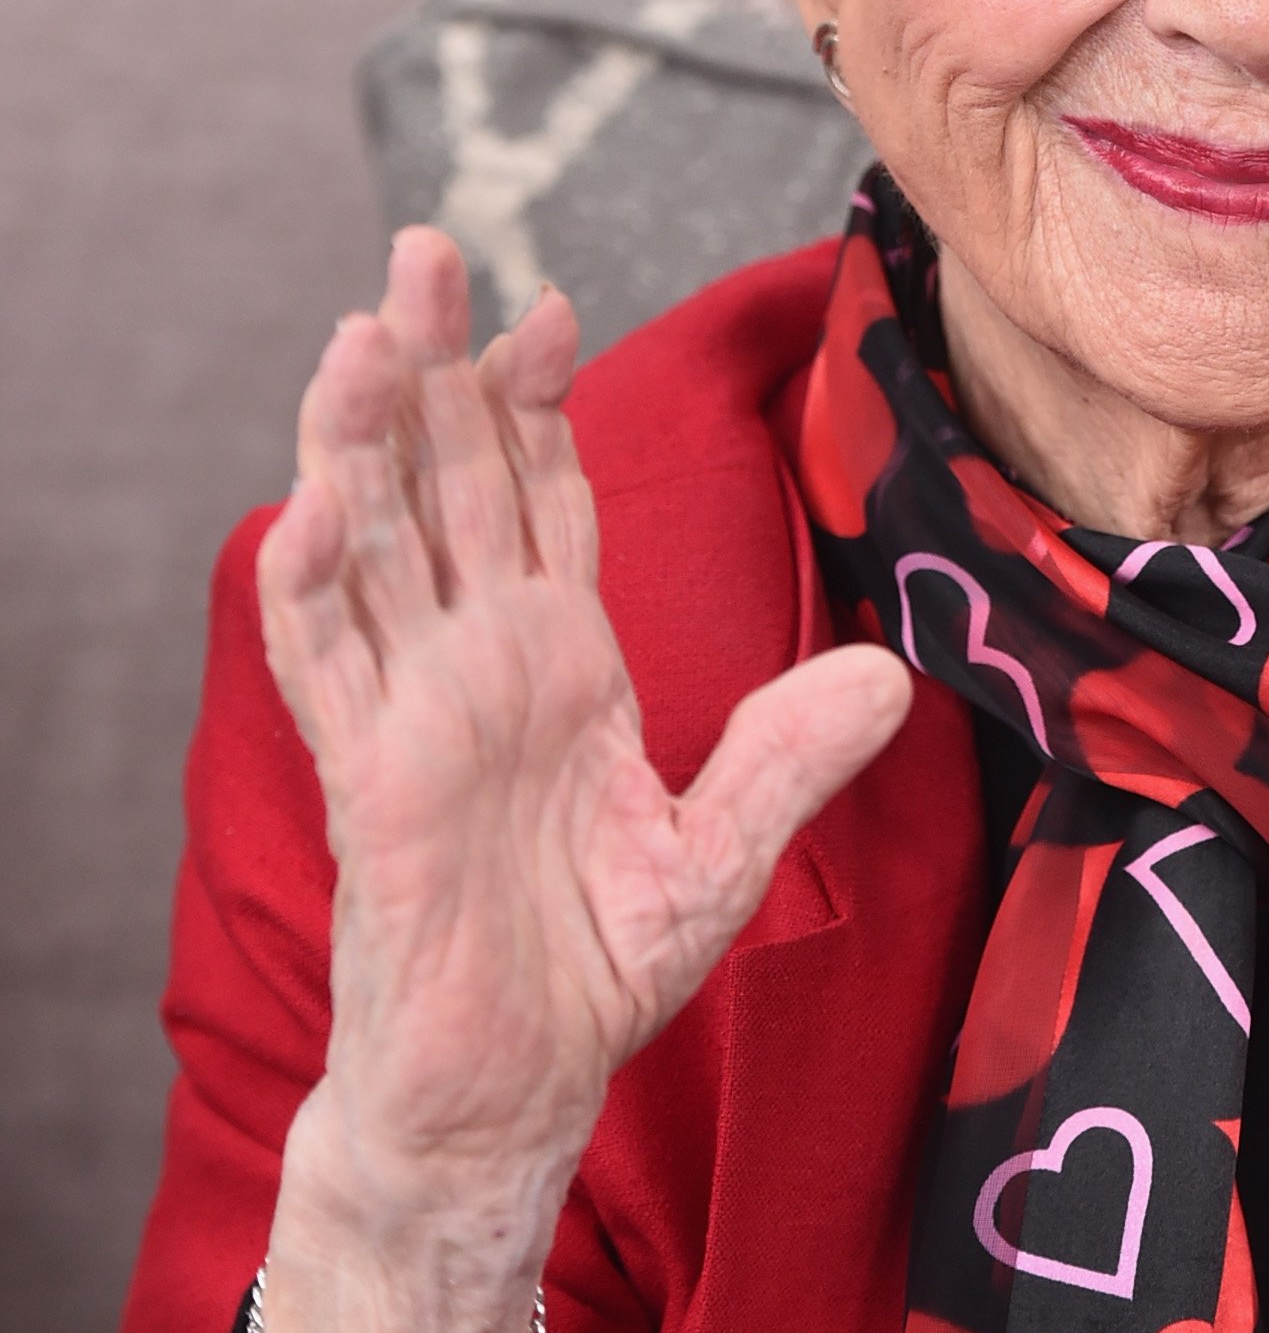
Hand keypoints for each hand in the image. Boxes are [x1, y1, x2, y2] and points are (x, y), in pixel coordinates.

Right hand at [253, 229, 907, 1332]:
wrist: (512, 1087)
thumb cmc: (596, 975)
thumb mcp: (724, 857)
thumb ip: (792, 760)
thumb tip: (889, 676)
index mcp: (561, 666)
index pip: (539, 501)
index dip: (537, 403)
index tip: (551, 306)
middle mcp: (477, 667)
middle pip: (444, 483)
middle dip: (433, 367)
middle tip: (428, 245)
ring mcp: (413, 714)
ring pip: (372, 545)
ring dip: (358, 441)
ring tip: (361, 331)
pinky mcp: (369, 782)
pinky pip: (329, 666)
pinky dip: (316, 583)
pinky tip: (316, 502)